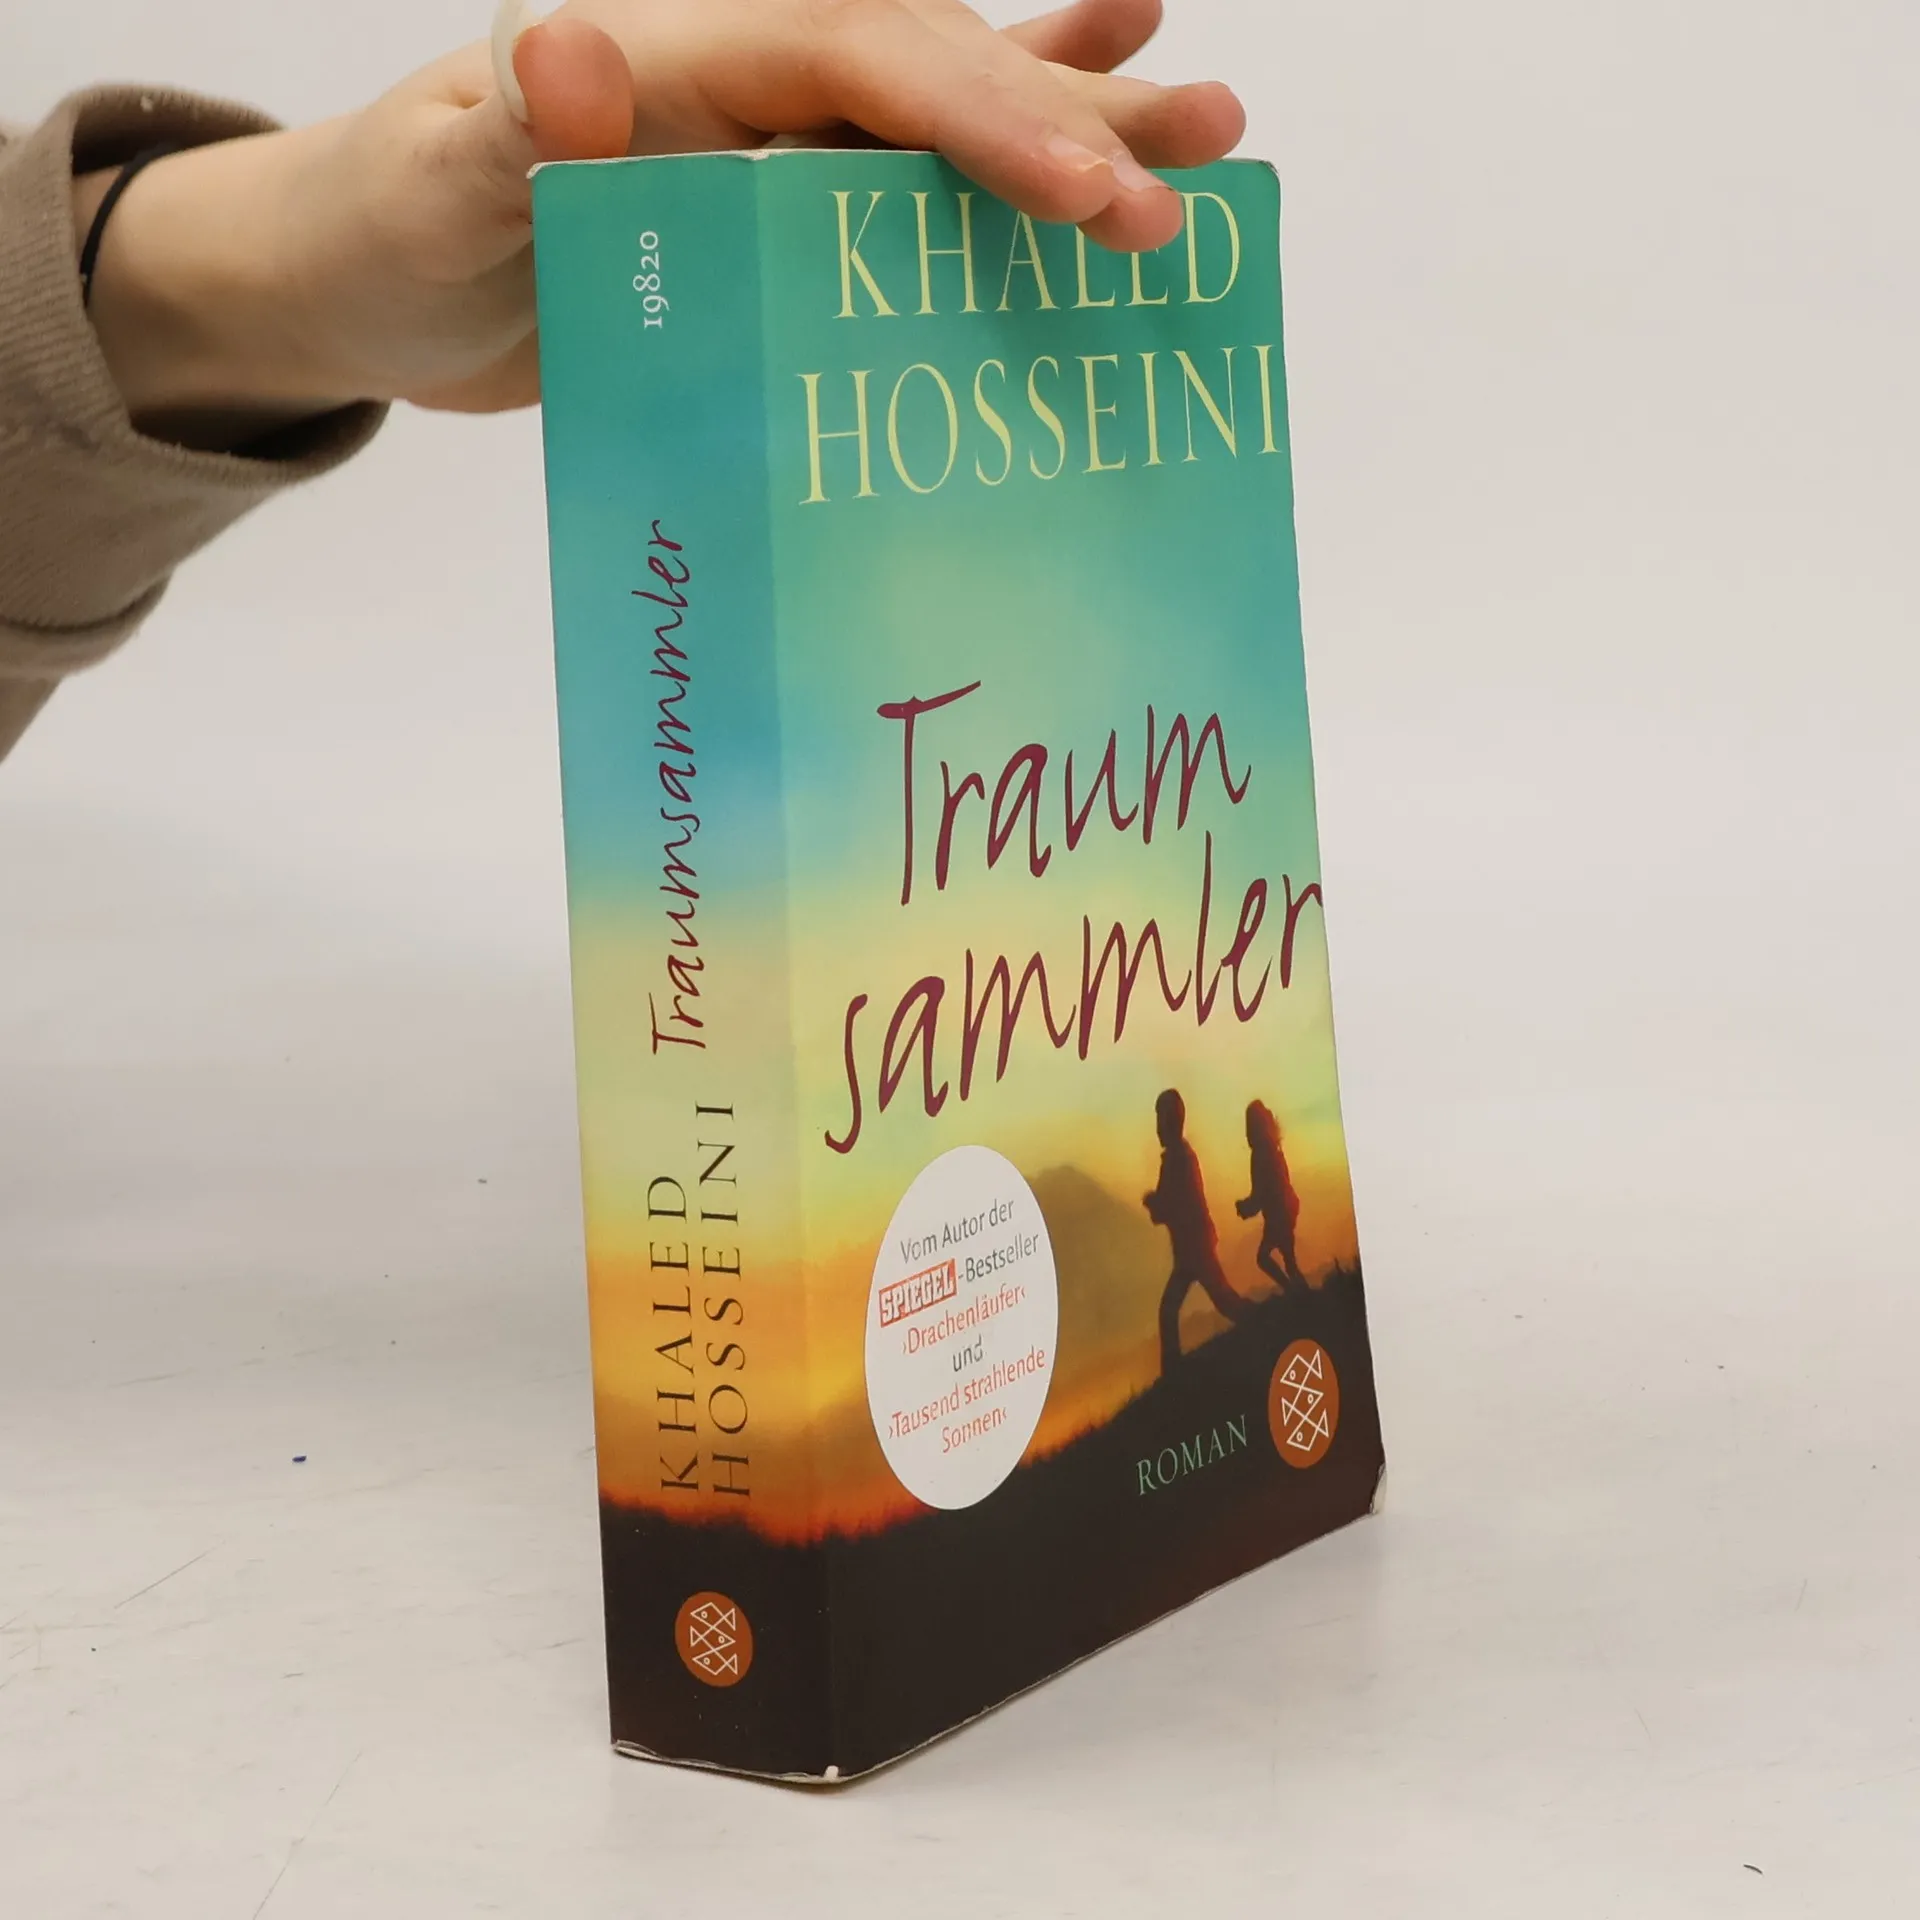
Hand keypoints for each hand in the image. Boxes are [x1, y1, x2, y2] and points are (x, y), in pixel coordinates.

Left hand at [79, 0, 1243, 439]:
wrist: (375, 279)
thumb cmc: (403, 220)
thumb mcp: (440, 176)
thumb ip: (517, 125)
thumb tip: (574, 54)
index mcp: (690, 47)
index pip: (867, 61)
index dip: (986, 118)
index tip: (1088, 195)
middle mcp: (756, 73)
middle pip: (940, 77)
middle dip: (1066, 140)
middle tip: (1175, 205)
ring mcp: (777, 138)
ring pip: (954, 115)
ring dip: (1084, 118)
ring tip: (1217, 128)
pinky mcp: (781, 208)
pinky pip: (913, 182)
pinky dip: (1007, 162)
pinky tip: (1105, 120)